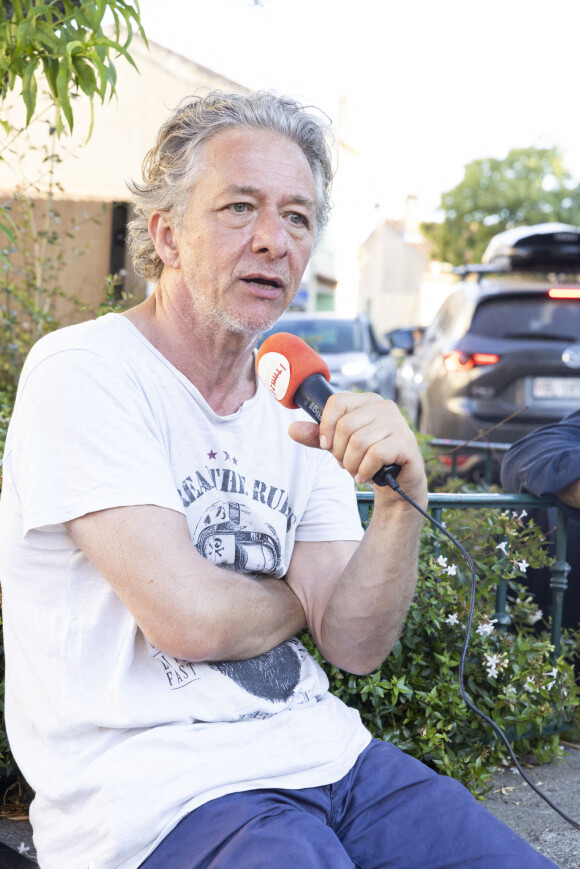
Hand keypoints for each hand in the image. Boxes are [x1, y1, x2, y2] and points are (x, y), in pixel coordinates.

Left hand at [288, 393, 426, 507]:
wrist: (396, 482)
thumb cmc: (367, 458)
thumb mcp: (339, 446)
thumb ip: (317, 436)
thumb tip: (292, 429)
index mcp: (366, 401)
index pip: (337, 402)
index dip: (325, 425)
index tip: (325, 445)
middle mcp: (384, 407)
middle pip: (346, 426)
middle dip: (339, 452)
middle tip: (345, 463)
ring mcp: (397, 423)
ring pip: (359, 442)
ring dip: (351, 464)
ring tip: (355, 471)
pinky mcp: (406, 442)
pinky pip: (375, 455)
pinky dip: (364, 470)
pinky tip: (364, 476)